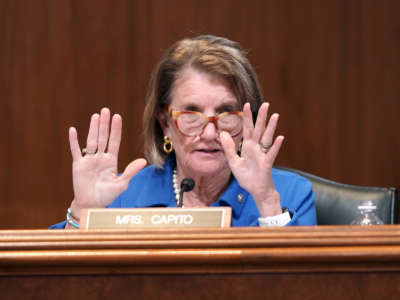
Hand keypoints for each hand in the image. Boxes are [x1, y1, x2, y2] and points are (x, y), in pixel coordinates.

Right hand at [68, 108, 146, 217]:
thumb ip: (131, 171)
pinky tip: (73, 130)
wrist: (92, 205)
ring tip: (96, 116)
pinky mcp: (78, 165)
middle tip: (106, 110)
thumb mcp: (122, 183)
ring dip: (93, 128)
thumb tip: (144, 161)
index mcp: (111, 160)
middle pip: (103, 137)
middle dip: (105, 124)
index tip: (117, 116)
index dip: (116, 129)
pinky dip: (74, 141)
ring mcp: (89, 160)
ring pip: (91, 141)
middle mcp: (100, 157)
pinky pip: (75, 151)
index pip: (114, 141)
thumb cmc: (107, 195)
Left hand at [220, 102, 283, 216]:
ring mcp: (262, 155)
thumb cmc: (247, 177)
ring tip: (275, 115)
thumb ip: (229, 148)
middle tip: (265, 104)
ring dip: (271, 127)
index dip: (247, 117)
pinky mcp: (267, 164)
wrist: (256, 191)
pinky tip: (280, 138)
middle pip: (259, 130)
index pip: (247, 129)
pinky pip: (271, 154)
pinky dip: (276, 146)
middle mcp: (256, 148)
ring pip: (267, 138)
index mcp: (248, 147)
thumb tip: (223, 133)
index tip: (247, 105)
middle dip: (261, 117)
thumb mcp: (234, 162)